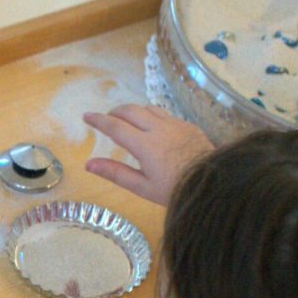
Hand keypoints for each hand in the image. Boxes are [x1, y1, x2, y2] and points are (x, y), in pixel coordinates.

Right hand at [83, 104, 212, 204]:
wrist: (212, 182)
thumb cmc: (173, 189)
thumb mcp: (141, 187)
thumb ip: (115, 173)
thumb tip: (89, 165)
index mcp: (144, 145)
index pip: (115, 127)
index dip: (98, 120)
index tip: (86, 116)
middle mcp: (158, 128)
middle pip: (130, 110)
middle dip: (115, 111)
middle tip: (106, 118)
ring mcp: (174, 124)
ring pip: (148, 108)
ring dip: (133, 111)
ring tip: (127, 120)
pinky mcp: (187, 125)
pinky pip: (164, 113)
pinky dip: (150, 115)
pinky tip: (151, 126)